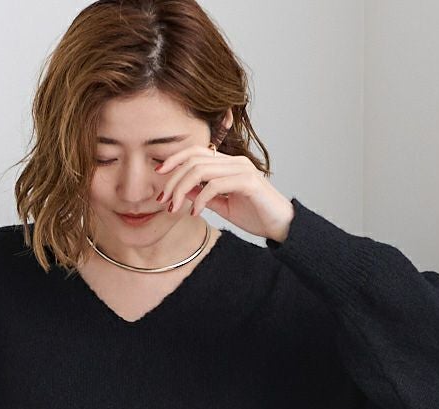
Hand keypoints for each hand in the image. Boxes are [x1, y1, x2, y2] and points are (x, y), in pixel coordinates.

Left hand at [154, 144, 294, 240]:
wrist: (281, 227)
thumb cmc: (255, 215)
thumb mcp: (222, 205)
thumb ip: (203, 195)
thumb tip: (182, 190)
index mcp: (228, 164)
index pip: (195, 152)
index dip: (174, 160)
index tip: (158, 175)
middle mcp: (235, 162)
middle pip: (193, 159)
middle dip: (173, 179)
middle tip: (163, 200)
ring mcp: (242, 170)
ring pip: (201, 171)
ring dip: (182, 190)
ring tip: (174, 208)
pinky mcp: (248, 182)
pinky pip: (215, 185)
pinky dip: (201, 199)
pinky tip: (196, 213)